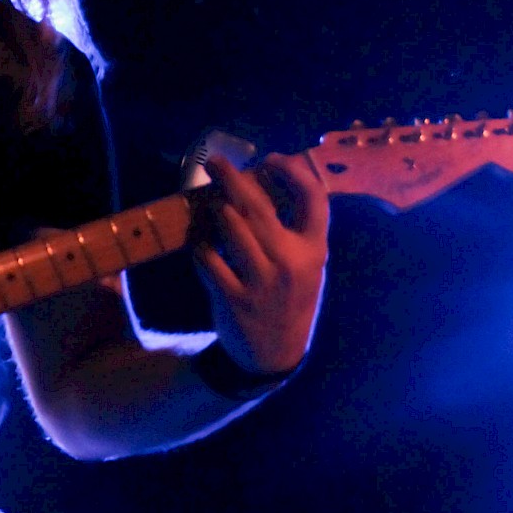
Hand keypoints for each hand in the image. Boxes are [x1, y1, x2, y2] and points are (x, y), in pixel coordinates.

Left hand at [193, 152, 328, 375]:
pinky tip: (198, 241)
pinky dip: (200, 246)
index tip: (271, 158)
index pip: (314, 199)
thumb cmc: (289, 298)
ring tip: (209, 203)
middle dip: (233, 178)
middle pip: (260, 207)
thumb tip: (266, 181)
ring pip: (232, 227)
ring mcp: (262, 281)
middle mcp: (291, 262)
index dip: (294, 173)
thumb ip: (295, 230)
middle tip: (214, 161)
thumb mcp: (307, 265)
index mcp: (314, 250)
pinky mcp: (234, 298)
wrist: (276, 354)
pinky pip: (208, 259)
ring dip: (215, 209)